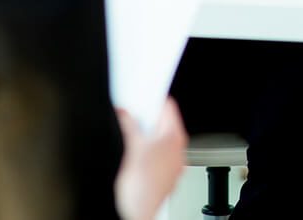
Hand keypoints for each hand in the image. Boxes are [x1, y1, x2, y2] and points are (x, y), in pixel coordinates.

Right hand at [114, 98, 186, 219]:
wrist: (140, 213)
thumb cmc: (141, 187)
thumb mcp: (131, 147)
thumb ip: (128, 124)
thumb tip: (124, 112)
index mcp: (175, 137)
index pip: (168, 107)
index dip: (153, 97)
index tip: (142, 93)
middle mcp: (179, 149)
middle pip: (164, 123)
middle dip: (147, 118)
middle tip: (132, 113)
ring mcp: (174, 163)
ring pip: (161, 139)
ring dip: (147, 134)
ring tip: (131, 134)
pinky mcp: (166, 175)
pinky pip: (159, 155)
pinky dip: (148, 150)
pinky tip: (135, 153)